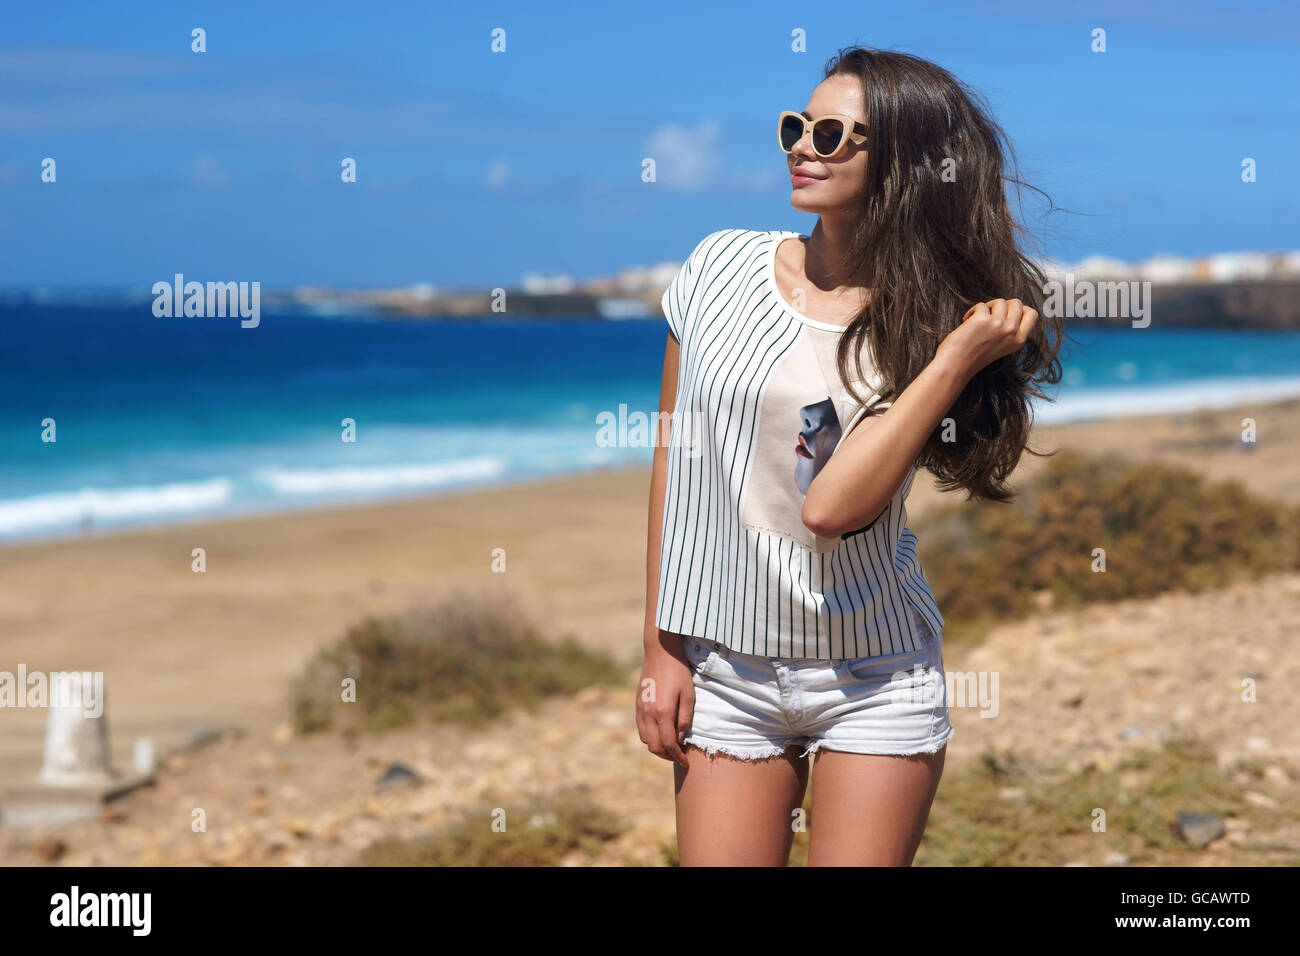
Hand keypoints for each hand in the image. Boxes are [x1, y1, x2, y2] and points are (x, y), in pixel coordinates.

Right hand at [635, 632, 695, 767]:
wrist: (661, 653)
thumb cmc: (679, 672)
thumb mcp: (689, 695)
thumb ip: (684, 719)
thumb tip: (680, 738)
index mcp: (663, 712)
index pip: (669, 744)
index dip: (678, 757)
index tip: (686, 762)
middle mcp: (648, 713)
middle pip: (654, 747)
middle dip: (667, 756)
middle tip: (679, 756)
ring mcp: (640, 709)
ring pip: (645, 740)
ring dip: (657, 747)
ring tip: (670, 746)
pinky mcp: (637, 704)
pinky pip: (640, 729)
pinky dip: (649, 736)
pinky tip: (660, 732)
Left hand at [937, 298, 1038, 379]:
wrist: (956, 367)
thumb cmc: (974, 357)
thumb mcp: (1002, 346)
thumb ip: (1010, 330)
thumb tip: (1010, 308)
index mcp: (1018, 340)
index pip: (1032, 314)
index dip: (1020, 309)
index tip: (1006, 313)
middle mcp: (1012, 332)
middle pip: (1017, 303)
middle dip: (1002, 305)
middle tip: (990, 315)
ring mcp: (998, 325)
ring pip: (1000, 301)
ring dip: (987, 307)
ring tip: (977, 318)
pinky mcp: (983, 320)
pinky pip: (981, 305)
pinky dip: (972, 311)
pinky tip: (966, 321)